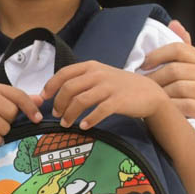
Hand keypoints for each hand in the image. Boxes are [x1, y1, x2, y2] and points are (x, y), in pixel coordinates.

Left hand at [41, 61, 168, 129]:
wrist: (150, 93)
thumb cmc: (120, 86)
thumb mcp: (101, 76)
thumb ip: (82, 80)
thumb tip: (58, 92)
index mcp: (91, 67)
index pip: (64, 73)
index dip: (51, 86)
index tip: (44, 98)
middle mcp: (98, 74)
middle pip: (69, 88)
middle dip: (59, 104)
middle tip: (57, 115)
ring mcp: (108, 87)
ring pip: (80, 101)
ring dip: (69, 114)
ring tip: (66, 124)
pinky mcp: (118, 101)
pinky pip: (98, 111)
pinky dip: (88, 120)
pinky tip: (84, 126)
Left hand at [141, 20, 194, 127]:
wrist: (192, 127)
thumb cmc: (180, 97)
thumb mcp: (180, 71)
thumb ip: (179, 50)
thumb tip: (174, 23)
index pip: (180, 49)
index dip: (158, 54)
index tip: (142, 64)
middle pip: (177, 69)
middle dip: (155, 78)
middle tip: (141, 87)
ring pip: (180, 87)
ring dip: (161, 94)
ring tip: (149, 100)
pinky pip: (187, 106)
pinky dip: (171, 108)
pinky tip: (162, 112)